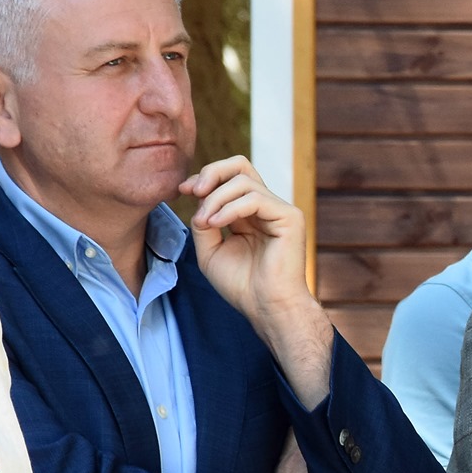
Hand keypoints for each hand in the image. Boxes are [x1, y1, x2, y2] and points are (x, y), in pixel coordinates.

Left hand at [182, 157, 332, 406]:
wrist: (266, 307)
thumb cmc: (242, 285)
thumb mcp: (210, 250)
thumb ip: (204, 222)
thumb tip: (199, 199)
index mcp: (249, 213)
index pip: (229, 178)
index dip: (204, 178)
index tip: (182, 190)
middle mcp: (266, 206)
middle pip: (240, 165)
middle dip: (211, 172)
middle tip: (193, 190)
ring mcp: (280, 209)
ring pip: (243, 180)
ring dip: (215, 198)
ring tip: (205, 222)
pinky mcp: (290, 217)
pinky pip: (254, 198)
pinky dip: (229, 208)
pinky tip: (216, 224)